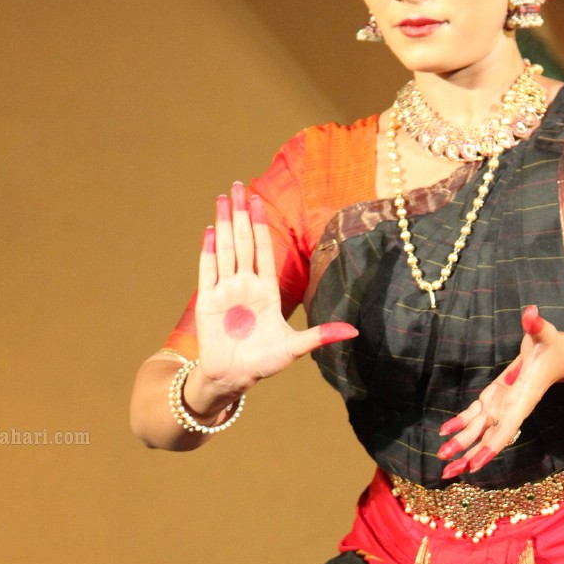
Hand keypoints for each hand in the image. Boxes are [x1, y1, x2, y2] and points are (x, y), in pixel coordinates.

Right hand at [192, 182, 356, 396]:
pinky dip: (209, 250)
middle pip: (244, 242)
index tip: (259, 200)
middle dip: (241, 213)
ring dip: (224, 223)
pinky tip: (210, 229)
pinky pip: (208, 270)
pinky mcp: (208, 301)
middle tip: (239, 185)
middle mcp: (246, 285)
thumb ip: (321, 335)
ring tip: (223, 198)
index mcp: (267, 291)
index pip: (264, 250)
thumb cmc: (264, 363)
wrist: (234, 378)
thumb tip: (354, 331)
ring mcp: (226, 291)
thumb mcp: (295, 347)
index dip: (261, 225)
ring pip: (226, 249)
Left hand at [436, 305, 563, 475]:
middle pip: (488, 438)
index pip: (506, 429)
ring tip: (441, 464)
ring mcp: (500, 405)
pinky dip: (459, 425)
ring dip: (460, 447)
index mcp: (522, 400)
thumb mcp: (545, 334)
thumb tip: (531, 312)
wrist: (556, 355)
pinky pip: (473, 416)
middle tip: (448, 473)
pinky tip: (443, 434)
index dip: (490, 448)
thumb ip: (537, 326)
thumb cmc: (550, 346)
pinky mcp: (493, 399)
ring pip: (478, 431)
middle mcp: (510, 408)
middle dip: (469, 456)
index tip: (475, 465)